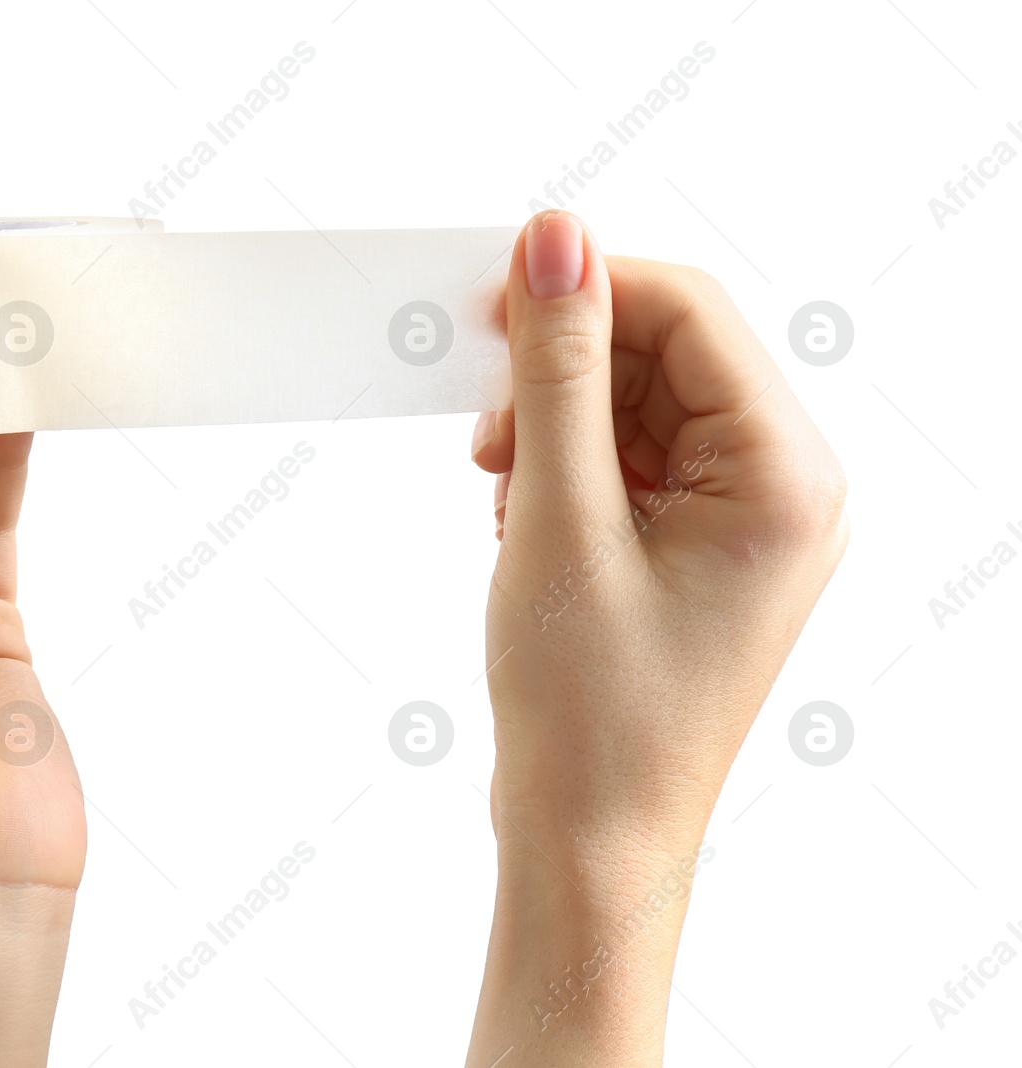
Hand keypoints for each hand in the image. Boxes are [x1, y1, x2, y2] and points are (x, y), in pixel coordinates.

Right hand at [465, 212, 846, 1063]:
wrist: (591, 841)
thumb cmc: (591, 714)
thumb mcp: (559, 521)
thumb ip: (557, 371)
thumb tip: (555, 239)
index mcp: (784, 476)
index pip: (690, 312)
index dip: (587, 286)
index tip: (492, 293)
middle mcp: (782, 488)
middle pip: (665, 354)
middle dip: (563, 373)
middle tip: (484, 420)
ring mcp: (742, 520)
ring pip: (638, 405)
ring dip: (555, 427)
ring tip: (501, 491)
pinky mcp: (698, 546)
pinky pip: (630, 460)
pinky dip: (564, 471)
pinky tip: (522, 519)